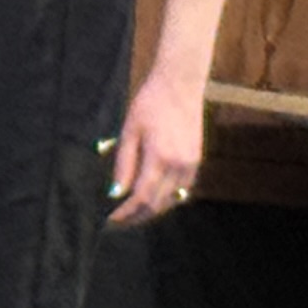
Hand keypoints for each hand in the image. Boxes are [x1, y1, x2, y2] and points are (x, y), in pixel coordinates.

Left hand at [113, 66, 206, 223]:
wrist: (180, 85)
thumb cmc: (149, 103)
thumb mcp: (129, 132)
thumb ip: (124, 165)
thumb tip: (115, 194)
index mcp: (160, 158)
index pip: (142, 198)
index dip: (126, 213)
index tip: (110, 220)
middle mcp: (179, 165)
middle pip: (158, 204)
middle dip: (136, 217)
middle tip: (117, 222)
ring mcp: (191, 164)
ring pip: (171, 200)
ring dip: (151, 210)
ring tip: (131, 214)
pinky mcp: (196, 160)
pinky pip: (181, 190)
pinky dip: (166, 199)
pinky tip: (151, 199)